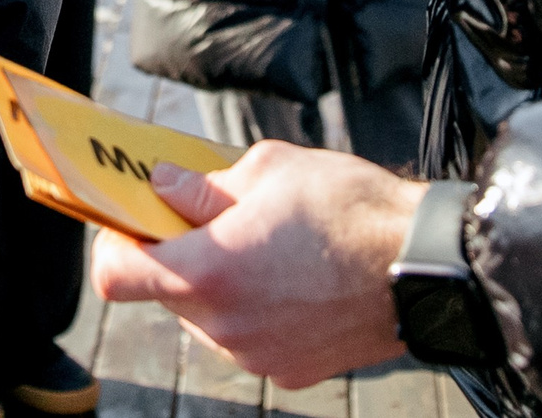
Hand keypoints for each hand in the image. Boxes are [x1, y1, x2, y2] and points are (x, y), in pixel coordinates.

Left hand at [91, 142, 423, 388]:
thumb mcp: (268, 170)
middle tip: (209, 216)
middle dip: (176, 254)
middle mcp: (224, 326)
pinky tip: (290, 277)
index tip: (131, 219)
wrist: (427, 266)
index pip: (115, 274)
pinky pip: (246, 336)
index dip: (114, 241)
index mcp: (209, 272)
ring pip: (205, 316)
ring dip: (216, 282)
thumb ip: (202, 185)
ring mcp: (256, 356)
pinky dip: (253, 308)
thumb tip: (163, 188)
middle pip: (163, 293)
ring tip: (263, 245)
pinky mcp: (287, 371)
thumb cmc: (351, 209)